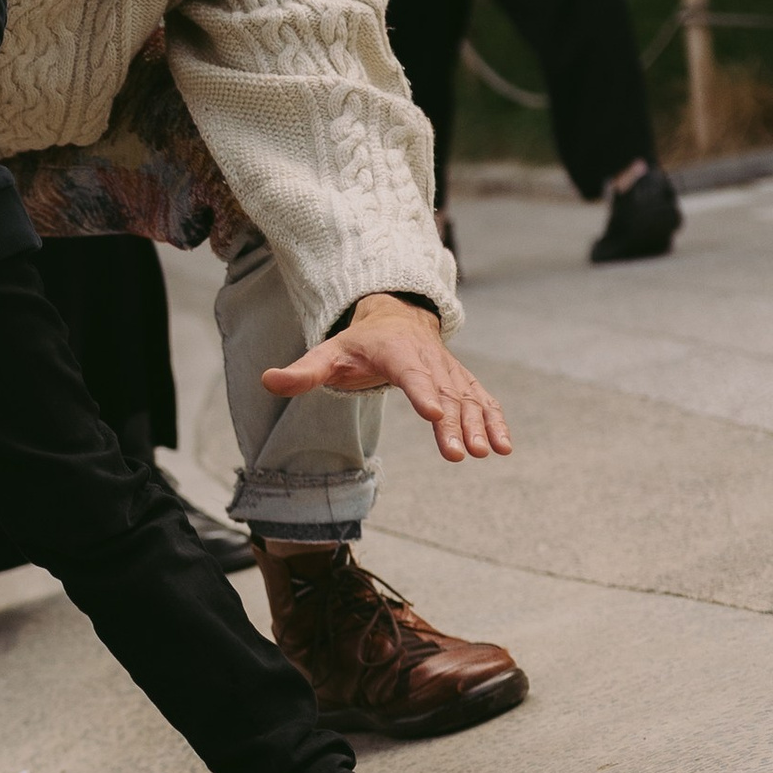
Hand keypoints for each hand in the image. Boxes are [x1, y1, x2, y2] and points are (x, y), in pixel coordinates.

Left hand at [260, 296, 511, 463]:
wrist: (396, 320)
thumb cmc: (357, 344)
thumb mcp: (327, 353)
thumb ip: (302, 372)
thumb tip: (267, 380)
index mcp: (396, 353)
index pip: (409, 374)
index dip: (421, 392)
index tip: (433, 413)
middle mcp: (428, 361)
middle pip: (444, 393)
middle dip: (456, 423)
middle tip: (465, 453)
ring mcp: (448, 372)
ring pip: (467, 399)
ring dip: (480, 425)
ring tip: (491, 452)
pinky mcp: (461, 382)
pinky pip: (481, 400)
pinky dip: (495, 419)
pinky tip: (505, 445)